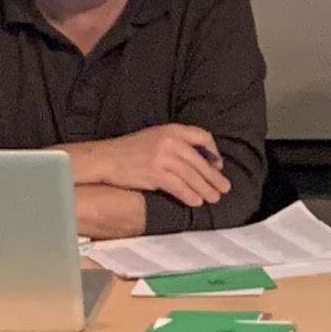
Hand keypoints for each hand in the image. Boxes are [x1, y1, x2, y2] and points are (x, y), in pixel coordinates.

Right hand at [71, 123, 231, 206]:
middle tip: (225, 188)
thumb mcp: (155, 137)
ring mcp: (162, 156)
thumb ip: (176, 143)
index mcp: (172, 129)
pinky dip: (189, 195)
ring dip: (205, 188)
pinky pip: (178, 186)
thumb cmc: (130, 150)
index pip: (202, 136)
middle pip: (199, 160)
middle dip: (214, 176)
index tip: (218, 165)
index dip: (213, 152)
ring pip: (191, 175)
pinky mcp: (155, 172)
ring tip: (214, 198)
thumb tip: (198, 160)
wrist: (105, 158)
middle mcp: (170, 140)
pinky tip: (196, 202)